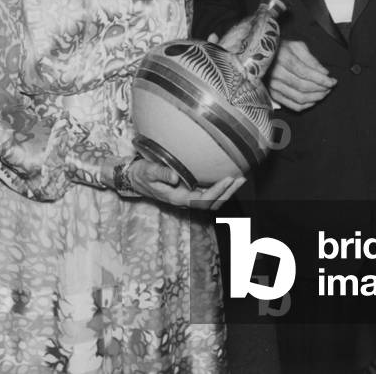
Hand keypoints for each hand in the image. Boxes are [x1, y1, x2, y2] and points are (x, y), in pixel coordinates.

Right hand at [128, 159, 244, 209]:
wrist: (134, 178)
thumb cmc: (141, 174)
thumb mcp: (147, 171)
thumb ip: (161, 173)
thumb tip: (174, 176)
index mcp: (177, 198)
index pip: (201, 199)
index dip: (216, 191)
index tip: (228, 178)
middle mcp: (185, 200)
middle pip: (211, 203)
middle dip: (228, 193)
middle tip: (241, 178)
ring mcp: (187, 197)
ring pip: (212, 200)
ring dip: (227, 191)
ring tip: (240, 178)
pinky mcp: (188, 191)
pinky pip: (208, 193)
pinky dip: (220, 188)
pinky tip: (227, 178)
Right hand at [268, 40, 335, 111]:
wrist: (262, 55)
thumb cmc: (283, 48)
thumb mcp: (297, 46)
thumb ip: (311, 59)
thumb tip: (324, 72)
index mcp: (283, 58)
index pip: (305, 72)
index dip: (321, 79)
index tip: (333, 81)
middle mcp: (276, 73)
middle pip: (303, 86)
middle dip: (321, 89)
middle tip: (330, 87)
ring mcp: (274, 86)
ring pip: (299, 98)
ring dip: (316, 98)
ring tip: (324, 93)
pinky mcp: (273, 95)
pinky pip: (292, 105)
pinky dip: (306, 105)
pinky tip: (314, 100)